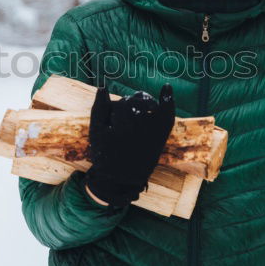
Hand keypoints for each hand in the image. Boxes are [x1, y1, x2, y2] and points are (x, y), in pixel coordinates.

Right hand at [84, 83, 174, 207]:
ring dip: (144, 101)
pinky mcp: (161, 137)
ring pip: (150, 105)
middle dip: (129, 103)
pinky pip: (167, 114)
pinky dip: (167, 101)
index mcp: (121, 128)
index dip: (115, 108)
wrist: (121, 178)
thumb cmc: (105, 154)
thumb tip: (102, 87)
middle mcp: (140, 129)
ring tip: (138, 104)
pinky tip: (166, 87)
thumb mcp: (96, 132)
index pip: (121, 105)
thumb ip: (99, 109)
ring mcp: (153, 132)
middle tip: (124, 110)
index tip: (111, 119)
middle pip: (135, 103)